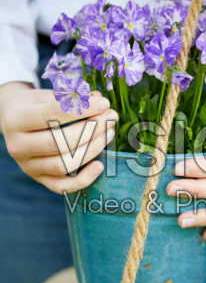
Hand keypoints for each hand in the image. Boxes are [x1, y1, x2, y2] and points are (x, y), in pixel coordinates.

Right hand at [0, 82, 117, 192]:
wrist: (17, 124)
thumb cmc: (38, 107)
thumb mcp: (49, 96)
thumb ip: (72, 99)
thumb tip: (100, 104)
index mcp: (17, 119)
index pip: (53, 114)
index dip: (82, 110)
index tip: (104, 104)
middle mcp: (18, 145)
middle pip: (60, 142)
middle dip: (92, 129)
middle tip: (111, 117)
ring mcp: (28, 166)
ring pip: (64, 164)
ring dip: (92, 149)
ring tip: (109, 133)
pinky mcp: (39, 179)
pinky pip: (62, 186)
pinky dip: (83, 180)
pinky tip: (100, 165)